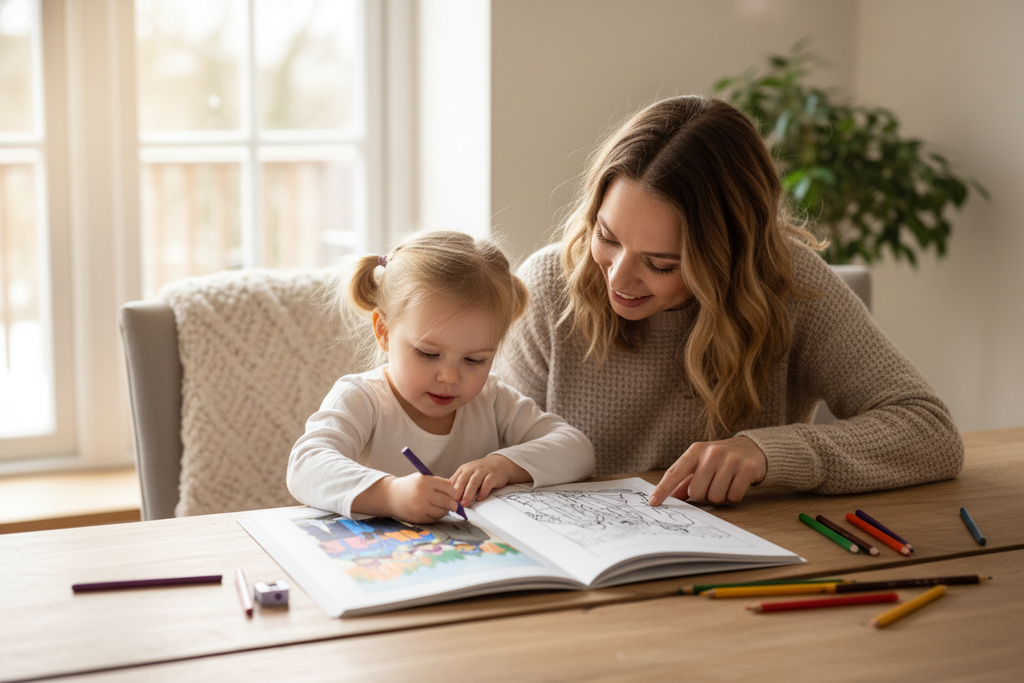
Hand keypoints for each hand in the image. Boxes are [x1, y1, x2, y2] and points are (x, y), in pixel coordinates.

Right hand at [354, 474, 459, 522]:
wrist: (390, 496)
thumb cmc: (409, 486)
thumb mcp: (422, 478)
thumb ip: (438, 482)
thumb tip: (454, 489)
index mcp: (425, 481)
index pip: (448, 487)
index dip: (452, 492)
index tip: (452, 494)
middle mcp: (423, 494)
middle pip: (447, 501)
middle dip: (453, 504)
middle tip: (453, 504)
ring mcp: (420, 507)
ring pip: (442, 512)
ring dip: (445, 510)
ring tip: (442, 507)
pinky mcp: (418, 517)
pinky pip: (434, 518)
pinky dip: (437, 516)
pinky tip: (433, 511)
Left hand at [451, 454, 529, 506]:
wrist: (500, 464)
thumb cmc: (482, 472)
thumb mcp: (468, 474)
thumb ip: (459, 483)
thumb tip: (447, 496)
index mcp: (464, 469)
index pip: (455, 479)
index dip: (450, 490)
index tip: (447, 500)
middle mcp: (472, 468)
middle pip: (463, 480)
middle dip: (458, 492)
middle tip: (454, 503)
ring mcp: (483, 471)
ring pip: (474, 482)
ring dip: (468, 493)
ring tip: (465, 503)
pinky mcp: (493, 475)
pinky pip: (487, 483)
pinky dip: (483, 491)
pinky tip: (480, 498)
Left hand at [648, 436, 766, 505]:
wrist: (752, 448)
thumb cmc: (720, 459)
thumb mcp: (700, 463)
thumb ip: (684, 480)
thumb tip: (670, 496)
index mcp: (695, 451)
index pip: (675, 472)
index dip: (663, 489)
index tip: (653, 502)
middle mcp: (711, 453)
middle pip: (696, 492)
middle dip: (703, 495)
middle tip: (712, 484)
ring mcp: (730, 460)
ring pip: (715, 497)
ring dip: (720, 496)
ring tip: (725, 483)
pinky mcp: (746, 469)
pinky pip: (733, 497)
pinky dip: (733, 497)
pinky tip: (736, 484)